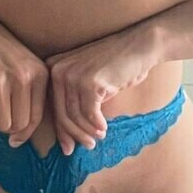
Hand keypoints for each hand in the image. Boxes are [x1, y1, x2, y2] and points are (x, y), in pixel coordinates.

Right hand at [0, 2, 49, 147]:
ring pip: (1, 124)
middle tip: (0, 111)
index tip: (16, 139)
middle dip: (8, 125)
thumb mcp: (25, 66)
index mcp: (39, 73)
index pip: (36, 117)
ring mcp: (0, 80)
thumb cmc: (0, 51)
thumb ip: (29, 98)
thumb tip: (18, 141)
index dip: (25, 133)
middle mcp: (23, 76)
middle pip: (19, 125)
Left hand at [45, 23, 159, 155]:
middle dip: (74, 135)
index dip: (61, 130)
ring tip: (97, 138)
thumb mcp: (87, 79)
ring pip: (75, 117)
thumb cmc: (116, 64)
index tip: (68, 147)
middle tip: (87, 146)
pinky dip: (97, 125)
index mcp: (54, 67)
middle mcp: (58, 69)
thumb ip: (75, 99)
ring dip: (87, 132)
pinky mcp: (90, 83)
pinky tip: (104, 128)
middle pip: (61, 114)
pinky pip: (90, 114)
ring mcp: (73, 75)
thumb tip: (68, 134)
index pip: (53, 105)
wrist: (139, 46)